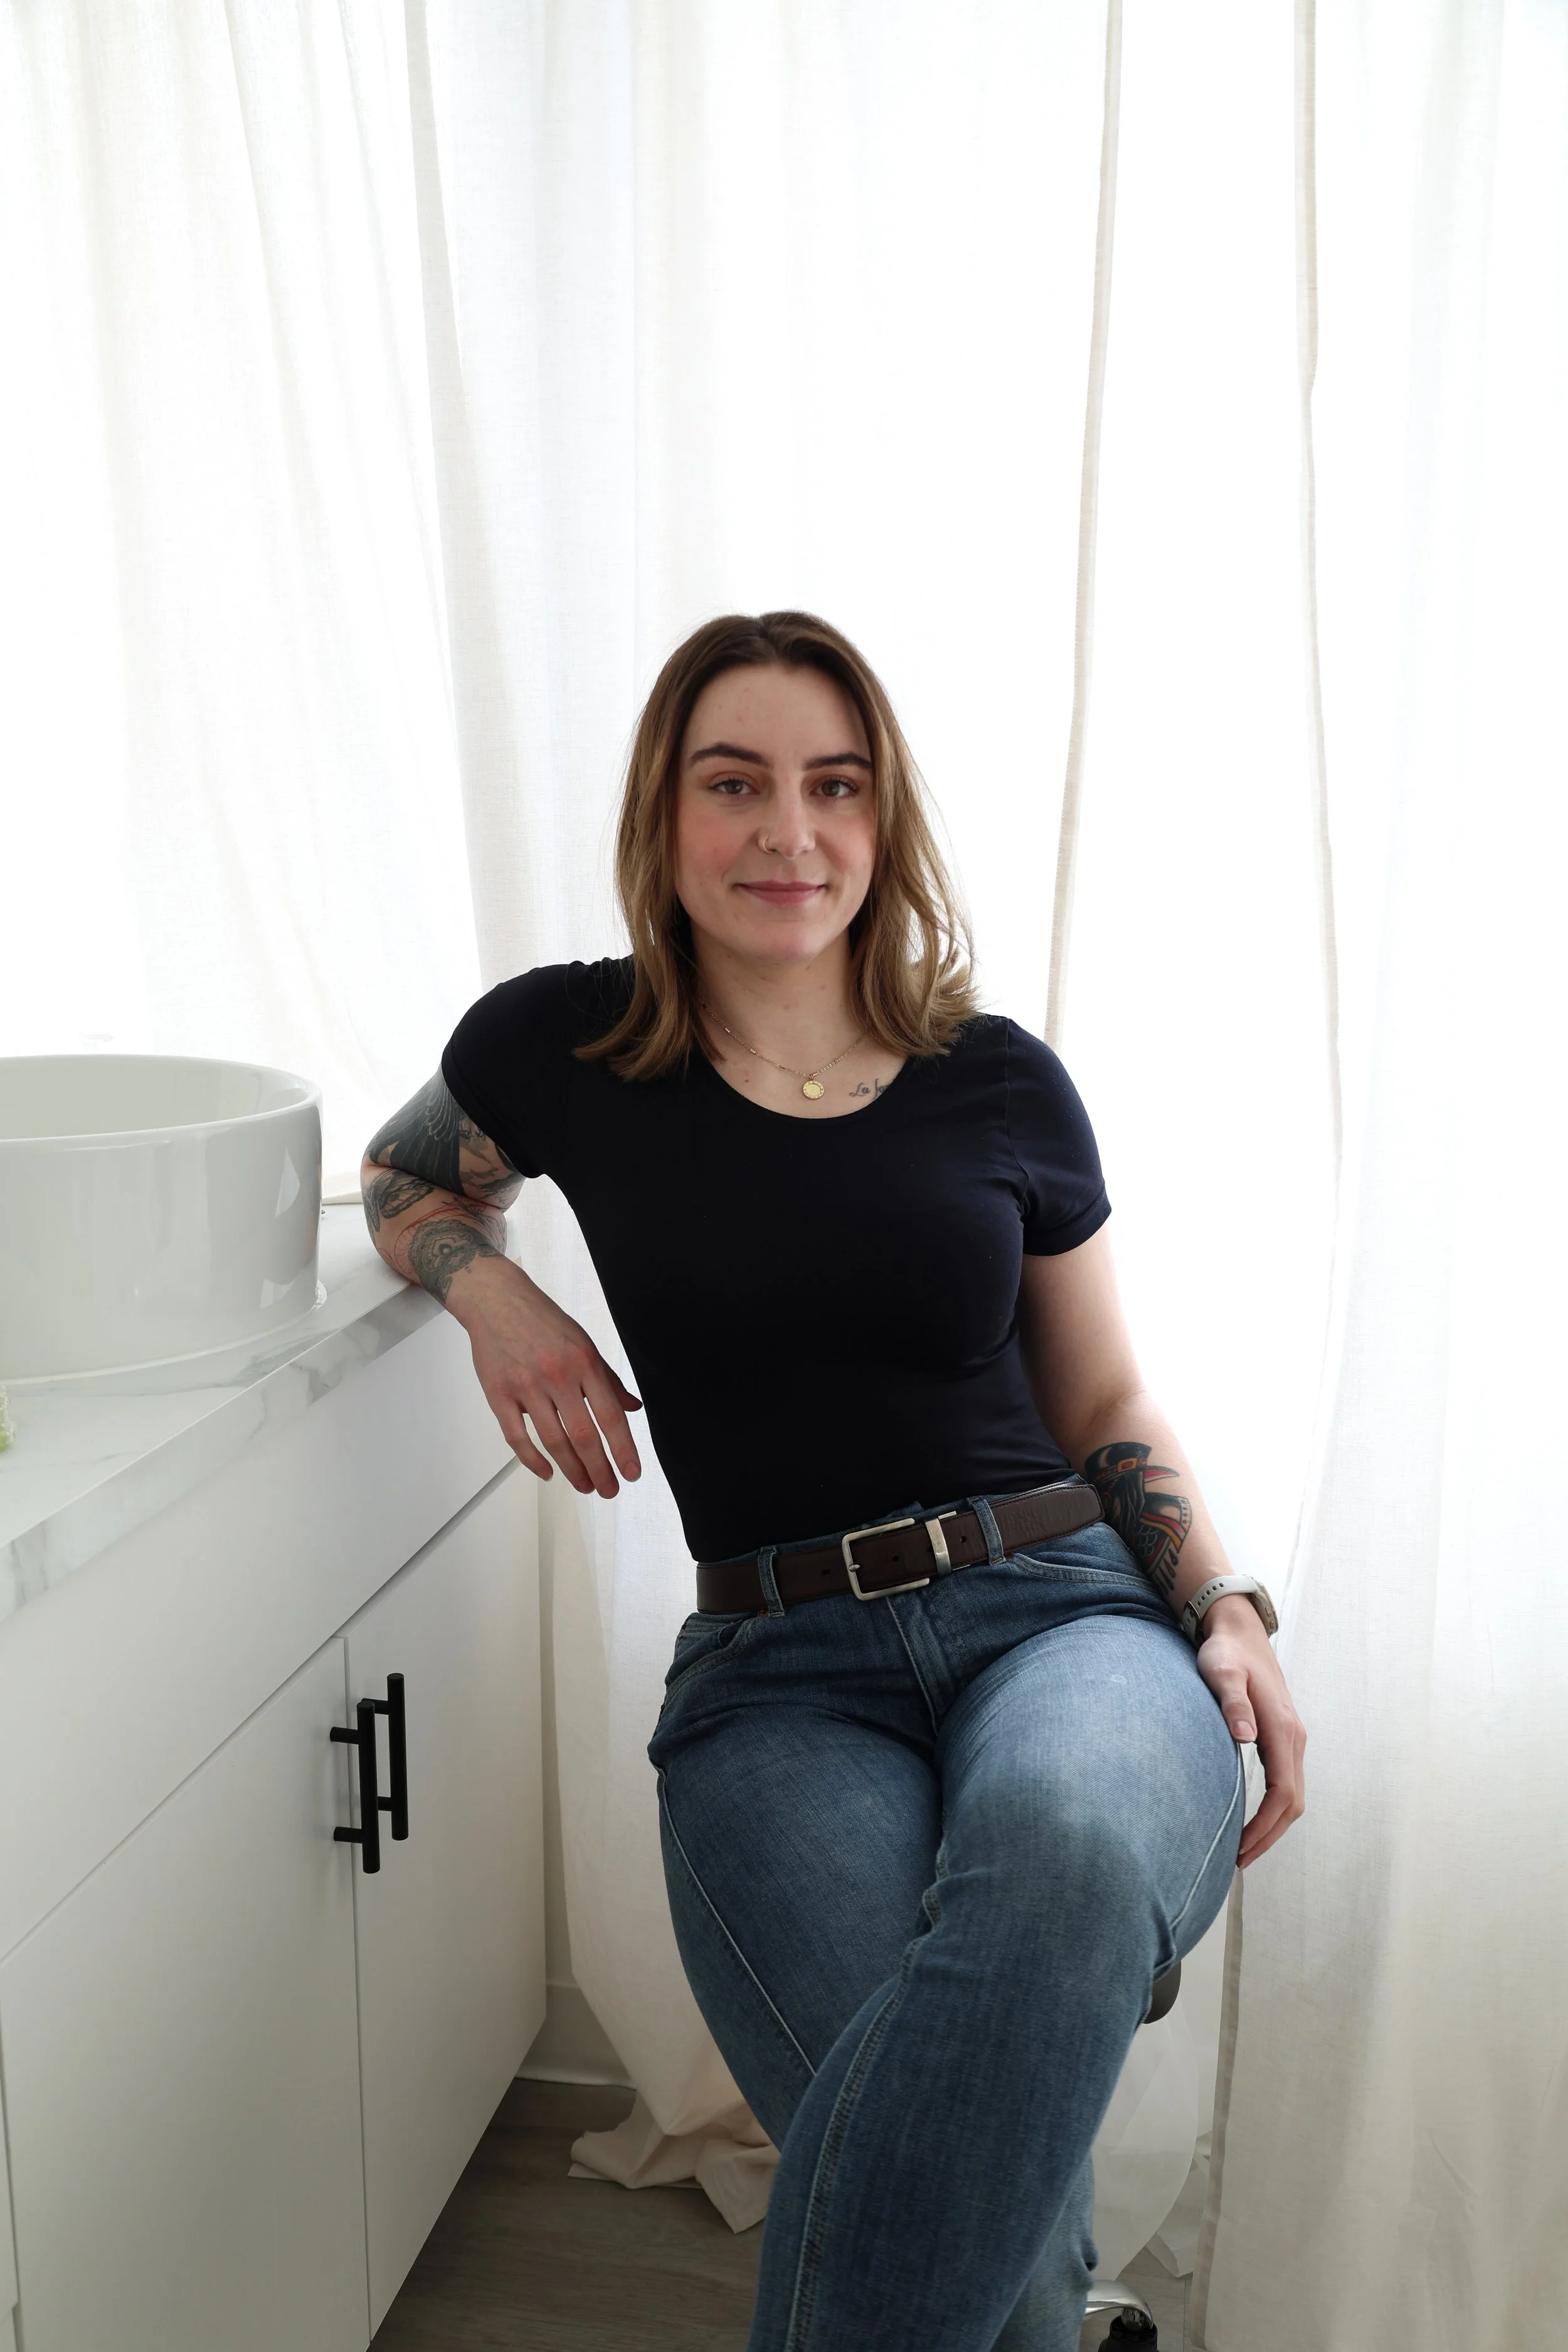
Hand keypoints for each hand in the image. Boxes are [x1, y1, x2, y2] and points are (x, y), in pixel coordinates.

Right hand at [445, 1255, 642, 1497]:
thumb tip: (632, 1407)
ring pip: (554, 1440)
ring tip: (586, 1486)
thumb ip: (608, 1379)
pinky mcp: (499, 1393)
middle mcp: (557, 1374)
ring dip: (573, 1470)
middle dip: (600, 1469)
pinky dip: (533, 1460)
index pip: (610, 1415)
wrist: (496, 1299)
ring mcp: (526, 1386)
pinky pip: (517, 1437)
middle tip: (609, 1489)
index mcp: (584, 1361)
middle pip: (583, 1435)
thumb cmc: (542, 1320)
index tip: (631, 1472)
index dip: (623, 1449)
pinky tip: (548, 1472)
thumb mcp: (584, 1343)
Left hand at [1195, 1595, 1306, 1867]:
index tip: (1241, 1849)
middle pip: (1293, 1802)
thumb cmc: (1225, 1652)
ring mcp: (1292, 1738)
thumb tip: (1244, 1737)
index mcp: (1283, 1729)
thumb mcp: (1221, 1672)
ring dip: (1273, 1825)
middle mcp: (1295, 1738)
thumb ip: (1232, 1703)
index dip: (1265, 1827)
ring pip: (1293, 1795)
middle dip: (1270, 1835)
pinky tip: (1251, 1818)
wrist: (1238, 1628)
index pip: (1283, 1793)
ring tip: (1243, 1848)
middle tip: (1238, 1860)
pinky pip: (1286, 1782)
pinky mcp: (1283, 1736)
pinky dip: (1274, 1808)